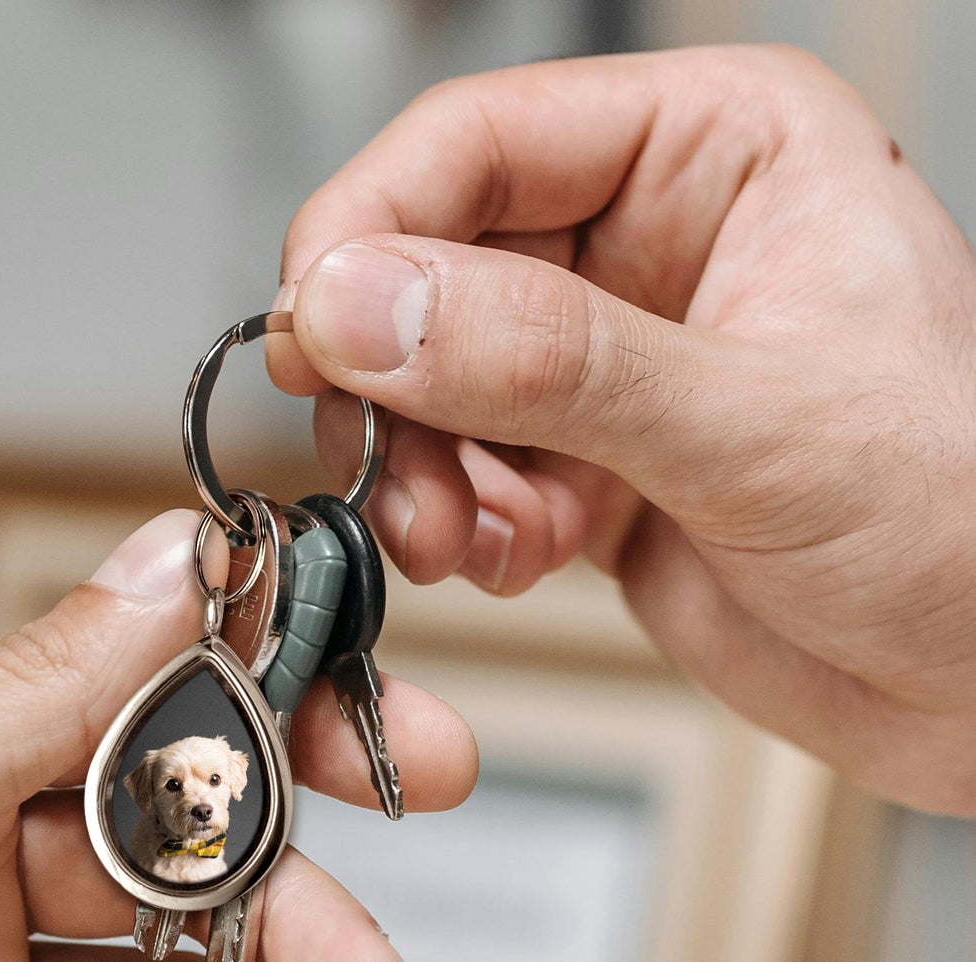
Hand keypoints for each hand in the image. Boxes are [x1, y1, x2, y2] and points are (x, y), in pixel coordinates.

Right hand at [270, 45, 975, 813]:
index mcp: (718, 152)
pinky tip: (520, 556)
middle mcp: (649, 245)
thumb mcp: (752, 424)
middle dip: (397, 385)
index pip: (478, 143)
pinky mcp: (585, 465)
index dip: (369, 227)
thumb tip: (367, 303)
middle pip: (431, 270)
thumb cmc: (963, 521)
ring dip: (425, 472)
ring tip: (470, 536)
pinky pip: (467, 472)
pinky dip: (466, 525)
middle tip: (390, 464)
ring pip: (432, 385)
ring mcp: (609, 363)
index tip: (313, 328)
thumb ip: (547, 359)